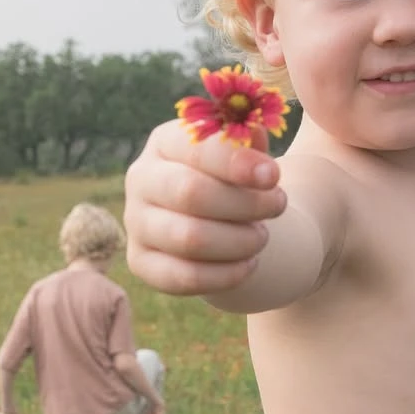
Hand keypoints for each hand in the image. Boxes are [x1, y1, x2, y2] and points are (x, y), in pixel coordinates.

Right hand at [123, 120, 286, 295]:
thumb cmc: (232, 177)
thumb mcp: (243, 152)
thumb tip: (254, 136)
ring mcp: (136, 222)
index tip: (274, 176)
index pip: (196, 148)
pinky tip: (249, 264)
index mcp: (165, 142)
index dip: (237, 163)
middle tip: (278, 205)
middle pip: (190, 193)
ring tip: (261, 237)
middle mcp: (141, 179)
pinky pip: (184, 277)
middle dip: (245, 204)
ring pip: (189, 239)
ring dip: (239, 241)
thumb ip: (249, 141)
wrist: (215, 218)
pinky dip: (226, 275)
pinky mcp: (141, 262)